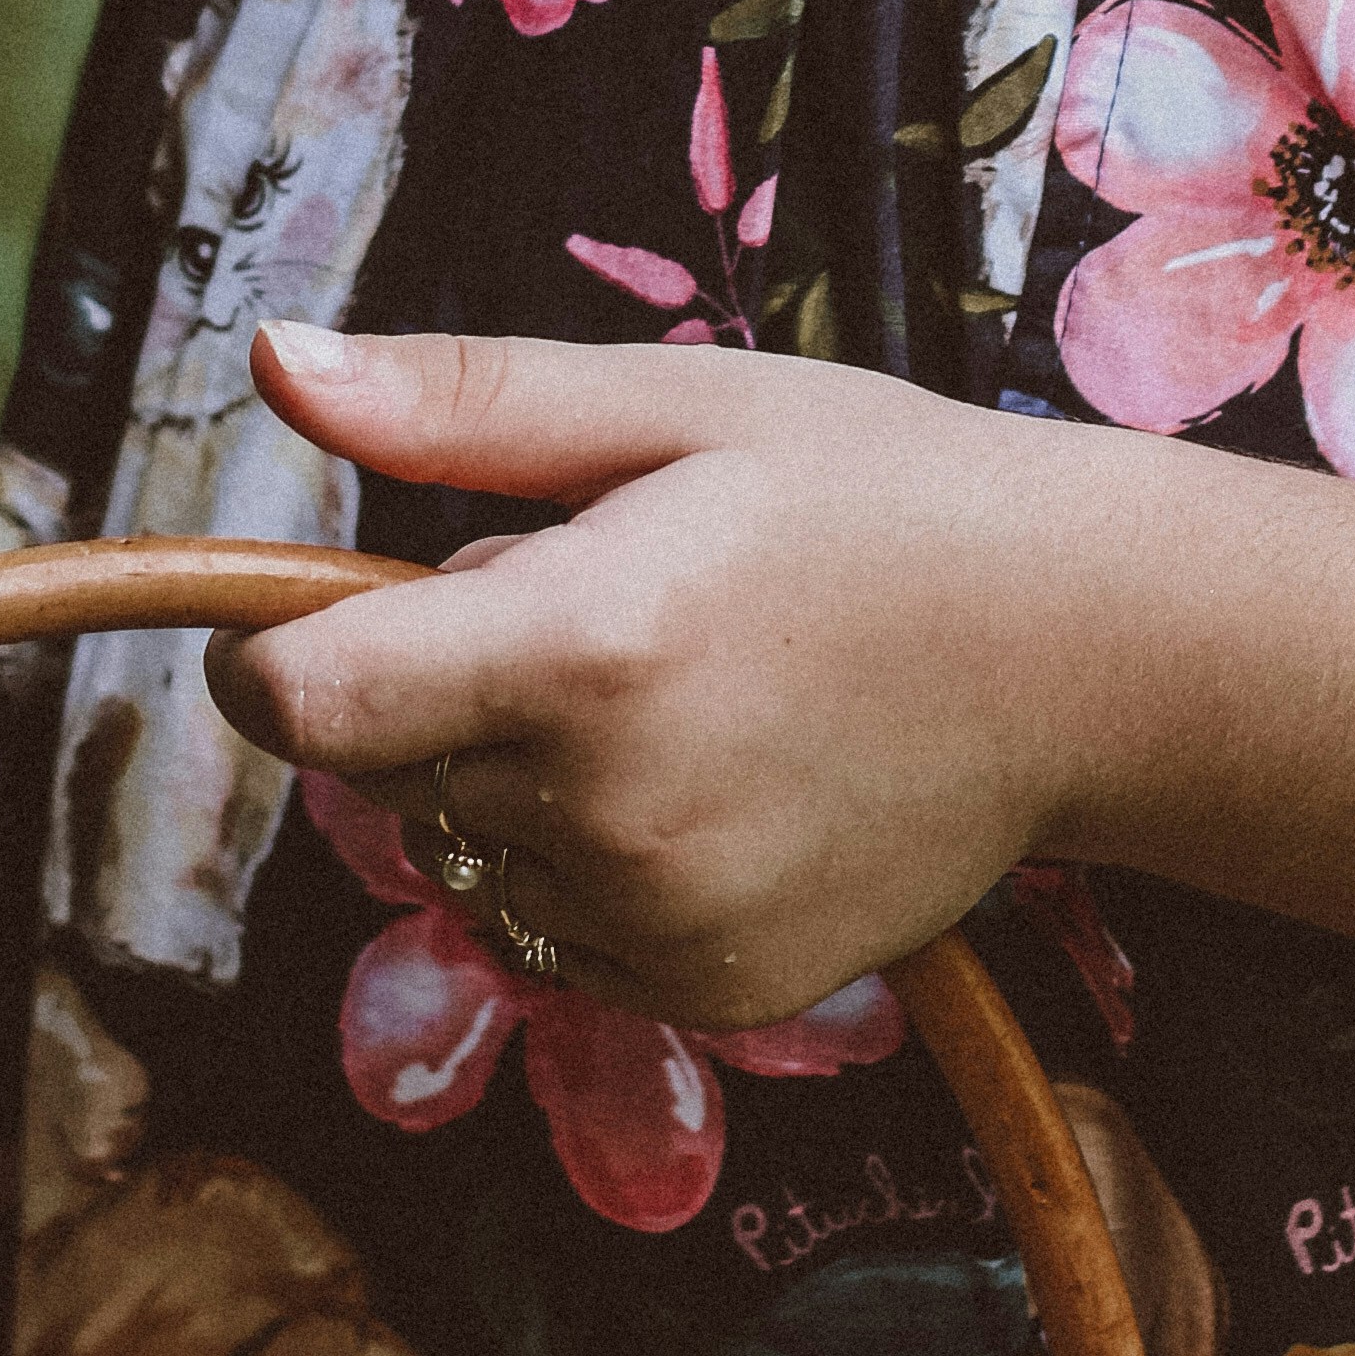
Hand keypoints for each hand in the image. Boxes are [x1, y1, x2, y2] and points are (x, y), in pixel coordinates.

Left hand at [207, 326, 1114, 1033]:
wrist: (1085, 651)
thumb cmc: (878, 491)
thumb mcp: (676, 406)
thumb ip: (460, 404)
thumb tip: (269, 362)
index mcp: (581, 648)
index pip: (308, 705)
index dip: (276, 656)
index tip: (322, 612)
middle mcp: (607, 813)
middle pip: (389, 772)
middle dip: (440, 688)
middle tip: (598, 598)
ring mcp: (663, 922)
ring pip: (472, 856)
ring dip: (516, 780)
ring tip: (675, 685)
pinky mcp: (713, 993)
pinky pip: (562, 934)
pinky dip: (593, 862)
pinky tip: (716, 778)